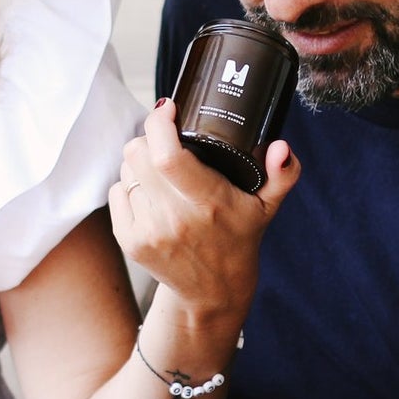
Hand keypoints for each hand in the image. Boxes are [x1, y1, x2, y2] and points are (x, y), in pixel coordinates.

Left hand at [106, 100, 299, 325]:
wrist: (212, 290)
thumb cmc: (239, 237)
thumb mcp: (266, 206)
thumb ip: (282, 175)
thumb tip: (281, 147)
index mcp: (208, 203)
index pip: (168, 157)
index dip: (159, 125)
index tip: (168, 109)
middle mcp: (175, 218)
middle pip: (137, 154)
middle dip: (149, 137)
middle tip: (166, 140)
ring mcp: (149, 231)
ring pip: (126, 170)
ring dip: (140, 163)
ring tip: (164, 173)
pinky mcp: (129, 241)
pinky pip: (116, 191)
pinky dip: (129, 185)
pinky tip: (152, 194)